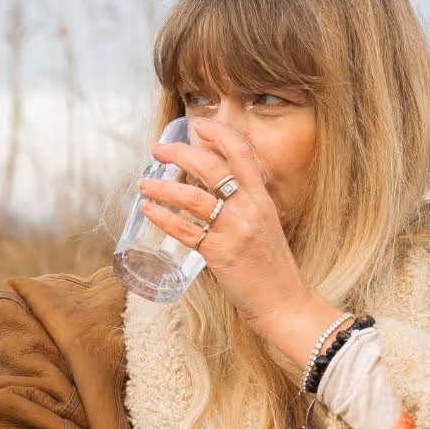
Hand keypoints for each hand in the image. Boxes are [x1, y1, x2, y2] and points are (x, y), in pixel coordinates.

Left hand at [140, 119, 344, 365]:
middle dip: (180, 153)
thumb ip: (245, 207)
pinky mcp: (220, 254)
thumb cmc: (272, 268)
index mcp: (262, 198)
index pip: (242, 152)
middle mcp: (249, 209)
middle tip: (158, 150)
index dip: (218, 134)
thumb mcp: (266, 226)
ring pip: (192, 197)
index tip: (197, 126)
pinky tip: (148, 210)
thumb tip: (216, 193)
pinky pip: (184, 230)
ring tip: (144, 183)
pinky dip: (162, 218)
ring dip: (163, 187)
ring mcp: (235, 231)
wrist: (285, 303)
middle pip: (211, 167)